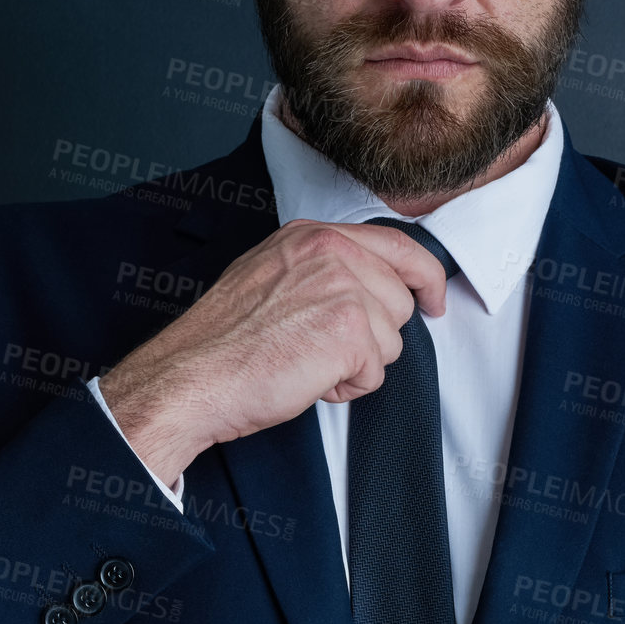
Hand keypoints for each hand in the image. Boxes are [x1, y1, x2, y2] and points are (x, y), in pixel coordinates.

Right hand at [96, 219, 450, 486]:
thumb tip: (368, 290)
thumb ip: (321, 272)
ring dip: (356, 364)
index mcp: (312, 235)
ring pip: (392, 340)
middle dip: (372, 336)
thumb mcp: (272, 278)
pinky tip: (308, 380)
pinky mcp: (349, 331)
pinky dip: (346, 388)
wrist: (192, 376)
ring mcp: (343, 288)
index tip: (433, 300)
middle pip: (400, 301)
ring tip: (307, 363)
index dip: (425, 278)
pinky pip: (376, 372)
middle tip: (320, 350)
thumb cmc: (222, 343)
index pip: (398, 245)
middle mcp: (331, 251)